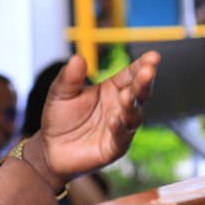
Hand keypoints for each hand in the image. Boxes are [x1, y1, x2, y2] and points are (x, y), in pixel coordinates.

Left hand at [27, 52, 158, 186]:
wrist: (50, 148)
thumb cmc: (59, 117)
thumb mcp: (60, 92)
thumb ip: (69, 76)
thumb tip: (78, 58)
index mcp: (112, 89)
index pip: (131, 74)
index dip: (142, 65)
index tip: (153, 56)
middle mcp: (120, 106)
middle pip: (138, 93)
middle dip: (144, 82)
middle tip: (148, 71)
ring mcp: (120, 127)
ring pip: (134, 115)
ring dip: (132, 105)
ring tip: (127, 95)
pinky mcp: (113, 148)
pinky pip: (120, 137)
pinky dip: (119, 128)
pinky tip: (114, 120)